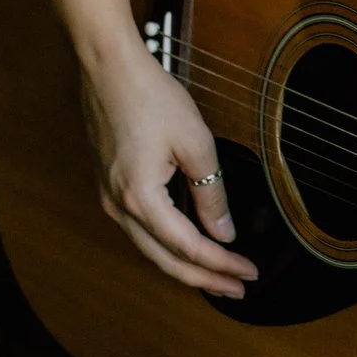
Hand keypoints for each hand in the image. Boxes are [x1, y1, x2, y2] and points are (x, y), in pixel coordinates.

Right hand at [80, 42, 258, 298]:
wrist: (107, 67)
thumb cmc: (149, 96)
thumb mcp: (195, 143)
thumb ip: (211, 192)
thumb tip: (223, 232)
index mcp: (139, 198)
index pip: (187, 247)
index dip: (221, 265)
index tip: (249, 273)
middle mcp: (116, 206)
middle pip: (163, 259)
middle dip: (203, 278)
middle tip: (237, 288)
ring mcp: (108, 197)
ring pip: (149, 248)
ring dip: (184, 265)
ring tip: (217, 275)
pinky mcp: (108, 186)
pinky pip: (139, 229)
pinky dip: (166, 244)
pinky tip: (187, 245)